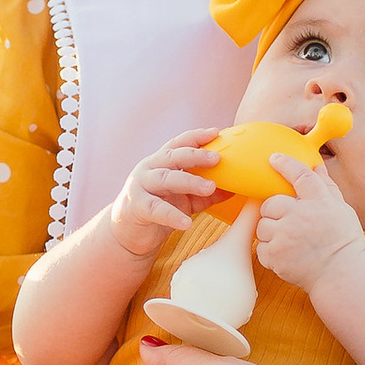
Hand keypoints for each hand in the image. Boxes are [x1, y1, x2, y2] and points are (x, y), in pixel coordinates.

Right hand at [110, 134, 221, 264]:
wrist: (129, 233)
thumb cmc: (159, 209)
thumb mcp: (186, 199)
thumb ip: (207, 193)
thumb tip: (235, 188)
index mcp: (162, 162)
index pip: (179, 143)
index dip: (196, 136)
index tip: (216, 132)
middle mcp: (150, 169)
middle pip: (173, 156)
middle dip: (196, 155)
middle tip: (217, 158)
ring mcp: (141, 186)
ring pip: (166, 179)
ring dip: (189, 181)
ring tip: (210, 188)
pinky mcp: (137, 207)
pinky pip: (156, 209)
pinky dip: (172, 215)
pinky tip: (186, 222)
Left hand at [254, 151, 364, 291]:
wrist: (342, 275)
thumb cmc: (343, 242)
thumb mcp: (341, 210)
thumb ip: (327, 188)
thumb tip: (317, 167)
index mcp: (319, 202)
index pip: (300, 175)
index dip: (285, 165)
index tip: (274, 159)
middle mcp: (300, 215)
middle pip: (270, 203)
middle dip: (275, 212)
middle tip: (287, 224)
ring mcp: (285, 235)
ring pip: (262, 226)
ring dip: (271, 233)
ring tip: (289, 243)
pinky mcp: (275, 255)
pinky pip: (261, 248)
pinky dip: (270, 252)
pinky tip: (286, 256)